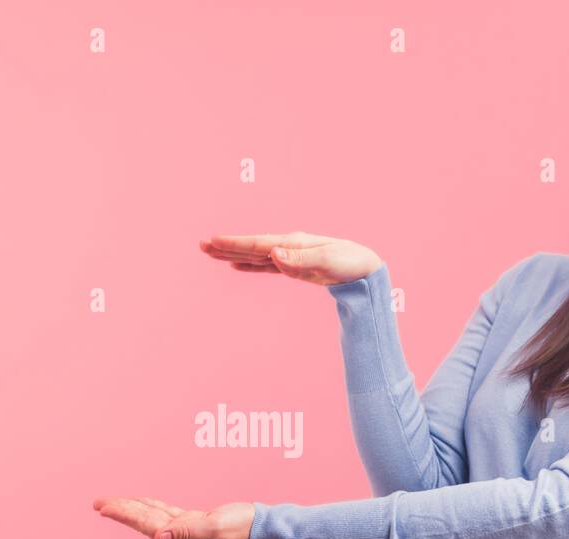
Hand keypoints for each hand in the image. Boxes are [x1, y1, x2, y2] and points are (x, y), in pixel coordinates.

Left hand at [92, 496, 253, 538]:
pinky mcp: (191, 522)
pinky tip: (141, 502)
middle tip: (97, 503)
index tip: (103, 507)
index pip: (146, 525)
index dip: (124, 514)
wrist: (259, 527)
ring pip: (151, 516)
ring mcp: (183, 532)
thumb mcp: (214, 527)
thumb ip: (186, 532)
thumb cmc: (240, 527)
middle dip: (121, 511)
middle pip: (143, 521)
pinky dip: (150, 506)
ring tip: (110, 503)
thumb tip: (158, 538)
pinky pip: (164, 512)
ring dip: (131, 508)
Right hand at [199, 231, 383, 285]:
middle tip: (201, 245)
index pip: (258, 244)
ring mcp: (290, 255)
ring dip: (233, 253)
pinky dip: (250, 264)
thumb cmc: (350, 263)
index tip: (212, 242)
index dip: (235, 244)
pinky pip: (266, 265)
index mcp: (293, 243)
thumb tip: (273, 256)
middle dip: (227, 245)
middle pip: (252, 246)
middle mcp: (289, 246)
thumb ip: (299, 261)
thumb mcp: (327, 263)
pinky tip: (237, 265)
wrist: (367, 267)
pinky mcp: (295, 267)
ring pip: (255, 254)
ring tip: (211, 252)